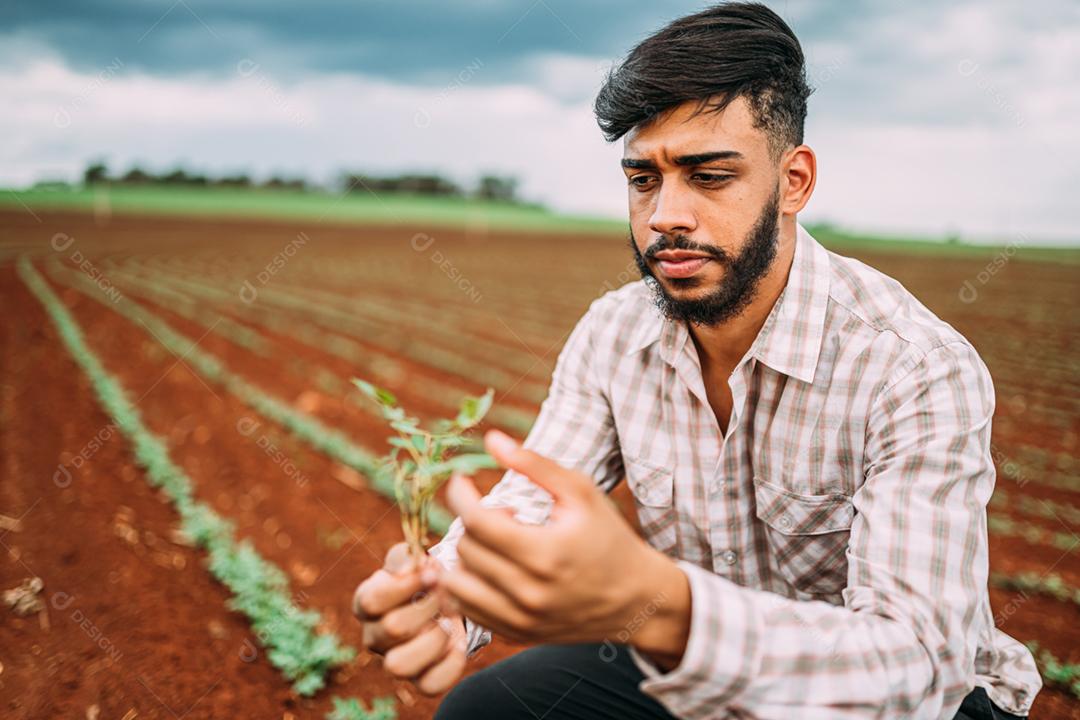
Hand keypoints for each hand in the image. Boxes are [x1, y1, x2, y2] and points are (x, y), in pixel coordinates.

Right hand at [352, 542, 467, 694]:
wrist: (442, 601)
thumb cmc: (421, 578)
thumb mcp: (412, 559)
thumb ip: (407, 556)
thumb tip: (412, 565)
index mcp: (366, 603)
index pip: (372, 601)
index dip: (405, 586)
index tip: (433, 571)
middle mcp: (374, 636)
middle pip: (392, 629)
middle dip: (427, 606)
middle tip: (446, 592)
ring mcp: (394, 660)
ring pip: (400, 665)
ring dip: (433, 639)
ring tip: (448, 621)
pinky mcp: (420, 679)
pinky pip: (430, 685)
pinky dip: (450, 664)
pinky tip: (458, 642)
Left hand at [438, 430, 689, 663]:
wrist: (637, 599)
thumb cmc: (610, 538)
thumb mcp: (581, 493)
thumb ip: (536, 464)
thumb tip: (491, 439)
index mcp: (544, 553)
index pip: (476, 521)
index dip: (460, 495)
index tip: (461, 482)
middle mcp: (528, 592)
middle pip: (466, 549)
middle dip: (472, 522)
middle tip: (502, 513)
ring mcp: (521, 619)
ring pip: (458, 583)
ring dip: (463, 555)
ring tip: (491, 542)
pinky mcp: (517, 634)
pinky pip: (469, 610)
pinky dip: (467, 585)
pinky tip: (487, 567)